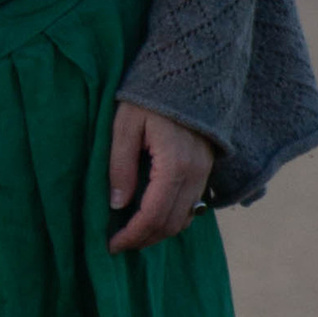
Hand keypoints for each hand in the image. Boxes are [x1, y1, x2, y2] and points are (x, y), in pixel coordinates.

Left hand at [107, 103, 215, 249]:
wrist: (187, 71)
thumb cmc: (148, 95)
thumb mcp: (125, 126)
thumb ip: (120, 167)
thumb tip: (117, 204)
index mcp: (174, 165)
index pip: (152, 216)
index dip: (131, 236)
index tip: (111, 245)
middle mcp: (195, 174)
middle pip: (171, 224)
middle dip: (144, 239)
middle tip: (119, 244)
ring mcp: (205, 172)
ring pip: (185, 218)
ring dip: (159, 232)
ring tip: (133, 233)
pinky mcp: (206, 168)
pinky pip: (193, 204)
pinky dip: (173, 218)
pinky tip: (152, 215)